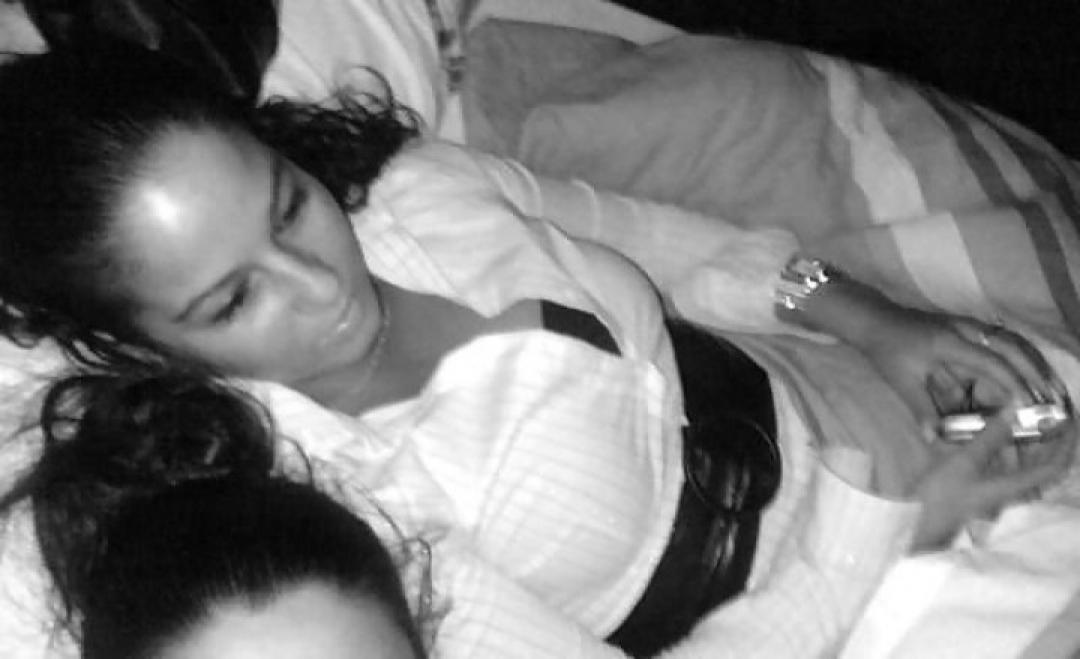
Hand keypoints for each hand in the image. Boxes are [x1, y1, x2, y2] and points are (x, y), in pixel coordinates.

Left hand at [856, 307, 1062, 431]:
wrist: (877, 321)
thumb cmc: (888, 352)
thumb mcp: (902, 382)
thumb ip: (921, 409)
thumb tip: (934, 439)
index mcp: (949, 342)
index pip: (991, 362)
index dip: (1014, 383)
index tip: (1030, 404)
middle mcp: (966, 329)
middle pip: (1012, 347)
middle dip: (1036, 372)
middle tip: (1054, 399)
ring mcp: (971, 325)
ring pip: (1014, 340)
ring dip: (1035, 363)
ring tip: (1053, 388)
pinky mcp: (972, 327)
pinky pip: (1006, 339)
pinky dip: (1024, 355)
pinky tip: (1035, 371)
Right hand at [909, 412, 1074, 549]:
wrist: (919, 523)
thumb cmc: (944, 495)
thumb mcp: (965, 461)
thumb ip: (991, 436)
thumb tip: (1014, 409)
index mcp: (1016, 485)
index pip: (1055, 465)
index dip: (1066, 443)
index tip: (1067, 420)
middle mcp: (1013, 489)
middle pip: (1043, 464)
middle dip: (1048, 440)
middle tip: (1044, 416)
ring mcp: (998, 491)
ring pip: (1024, 465)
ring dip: (1026, 443)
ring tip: (1021, 421)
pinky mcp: (984, 490)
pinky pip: (1006, 467)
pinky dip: (1006, 449)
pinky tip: (994, 437)